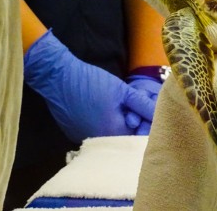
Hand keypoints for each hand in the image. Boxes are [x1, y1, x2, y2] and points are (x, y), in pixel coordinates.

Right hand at [24, 29, 155, 142]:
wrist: (58, 76)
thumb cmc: (93, 81)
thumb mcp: (122, 90)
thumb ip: (142, 104)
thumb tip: (158, 113)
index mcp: (111, 132)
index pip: (137, 138)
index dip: (145, 126)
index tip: (146, 113)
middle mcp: (97, 140)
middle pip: (123, 138)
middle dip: (132, 125)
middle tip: (133, 108)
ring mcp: (83, 138)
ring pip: (109, 136)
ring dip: (118, 125)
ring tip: (119, 107)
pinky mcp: (74, 133)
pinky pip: (96, 133)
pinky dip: (103, 124)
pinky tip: (104, 110)